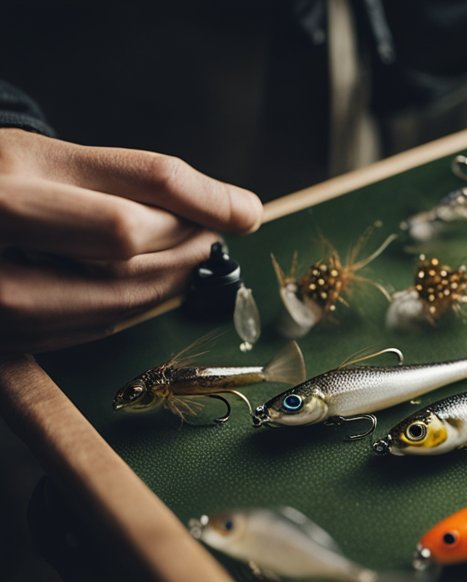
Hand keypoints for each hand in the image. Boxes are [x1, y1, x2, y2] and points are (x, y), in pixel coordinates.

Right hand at [0, 128, 262, 352]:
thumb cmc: (2, 179)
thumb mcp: (62, 159)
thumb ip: (155, 179)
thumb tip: (248, 213)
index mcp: (1, 203)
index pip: (123, 227)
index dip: (189, 221)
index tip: (234, 213)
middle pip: (123, 276)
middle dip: (183, 255)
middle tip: (210, 235)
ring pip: (114, 311)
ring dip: (166, 285)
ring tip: (186, 255)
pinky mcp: (8, 343)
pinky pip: (91, 331)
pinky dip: (128, 304)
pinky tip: (142, 278)